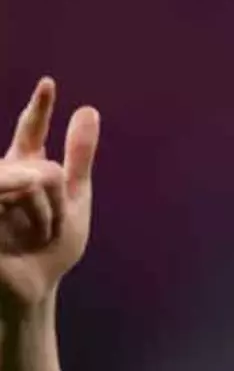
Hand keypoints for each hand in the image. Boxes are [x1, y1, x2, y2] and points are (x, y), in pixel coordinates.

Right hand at [0, 78, 99, 315]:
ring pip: (35, 183)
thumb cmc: (52, 248)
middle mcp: (4, 175)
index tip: (50, 83)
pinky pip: (17, 198)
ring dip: (47, 217)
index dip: (40, 109)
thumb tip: (88, 108)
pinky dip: (36, 222)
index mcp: (25, 169)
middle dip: (59, 205)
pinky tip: (23, 239)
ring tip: (37, 237)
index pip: (31, 132)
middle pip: (46, 171)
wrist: (33, 286)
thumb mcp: (74, 199)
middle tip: (51, 230)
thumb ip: (79, 156)